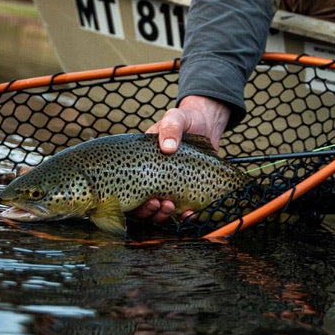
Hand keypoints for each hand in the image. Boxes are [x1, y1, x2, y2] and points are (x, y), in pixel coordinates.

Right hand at [133, 96, 230, 222]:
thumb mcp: (175, 118)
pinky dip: (184, 216)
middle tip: (160, 204)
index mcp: (142, 164)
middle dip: (149, 211)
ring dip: (163, 215)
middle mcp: (152, 179)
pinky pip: (181, 211)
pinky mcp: (186, 191)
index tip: (149, 199)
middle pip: (142, 206)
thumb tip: (168, 148)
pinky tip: (190, 214)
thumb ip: (170, 128)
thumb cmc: (185, 120)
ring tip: (171, 207)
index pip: (128, 189)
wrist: (207, 124)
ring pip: (159, 212)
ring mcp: (169, 187)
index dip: (135, 202)